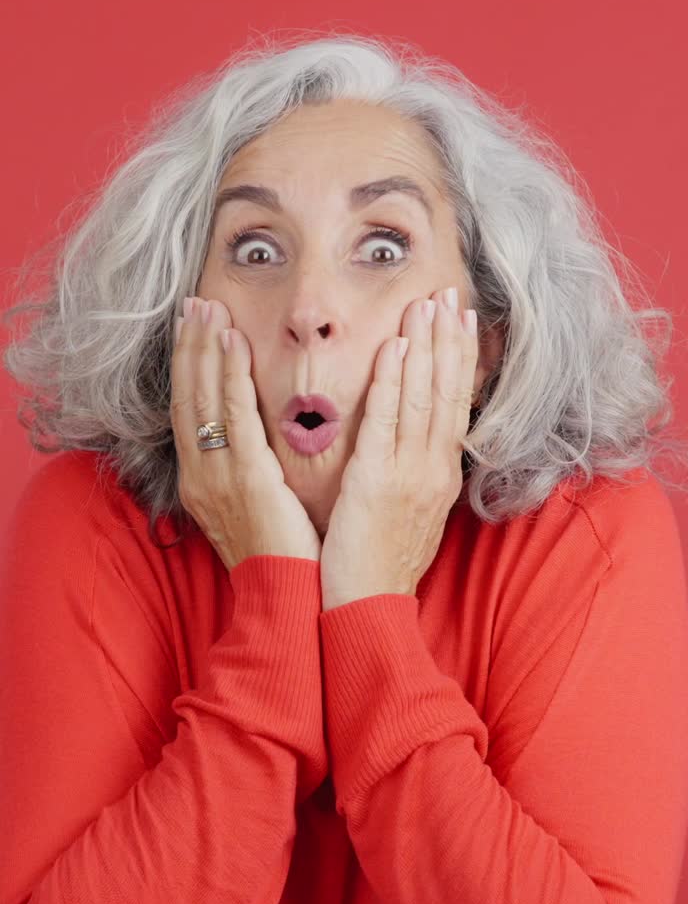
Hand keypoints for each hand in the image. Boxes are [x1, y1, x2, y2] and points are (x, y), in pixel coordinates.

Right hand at [171, 296, 321, 569]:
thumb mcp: (253, 510)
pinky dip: (229, 375)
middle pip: (187, 397)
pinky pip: (234, 415)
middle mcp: (201, 475)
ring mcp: (218, 475)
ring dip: (205, 349)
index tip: (192, 331)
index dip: (188, 370)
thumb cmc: (280, 558)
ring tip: (208, 309)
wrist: (284, 598)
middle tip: (193, 306)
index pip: (188, 413)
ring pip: (204, 398)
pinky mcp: (246, 476)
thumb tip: (257, 446)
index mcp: (201, 482)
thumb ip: (248, 474)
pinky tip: (233, 342)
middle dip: (189, 349)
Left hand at [320, 287, 482, 609]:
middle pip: (446, 394)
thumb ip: (412, 477)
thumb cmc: (379, 568)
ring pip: (422, 399)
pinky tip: (396, 349)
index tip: (460, 319)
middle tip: (448, 291)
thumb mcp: (409, 517)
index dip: (459, 360)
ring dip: (426, 347)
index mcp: (440, 478)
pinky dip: (394, 384)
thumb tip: (412, 447)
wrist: (367, 611)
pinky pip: (387, 423)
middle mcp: (433, 471)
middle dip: (448, 340)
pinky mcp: (376, 483)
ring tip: (427, 303)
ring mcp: (409, 476)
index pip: (454, 406)